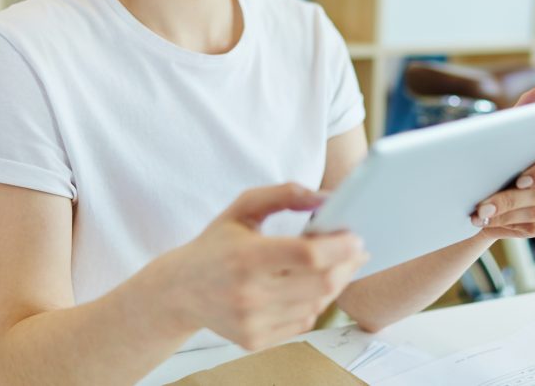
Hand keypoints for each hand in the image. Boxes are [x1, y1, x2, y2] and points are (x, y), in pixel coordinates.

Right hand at [150, 183, 367, 350]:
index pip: (308, 255)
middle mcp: (249, 294)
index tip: (356, 236)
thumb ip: (284, 194)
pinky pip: (303, 321)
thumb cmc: (215, 245)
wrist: (178, 291)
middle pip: (322, 283)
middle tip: (356, 249)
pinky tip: (310, 285)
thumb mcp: (242, 208)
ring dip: (334, 282)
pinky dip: (314, 302)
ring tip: (336, 264)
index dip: (339, 246)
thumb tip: (325, 197)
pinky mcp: (255, 340)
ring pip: (317, 304)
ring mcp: (252, 322)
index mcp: (246, 257)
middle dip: (347, 264)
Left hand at [470, 81, 534, 240]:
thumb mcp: (508, 127)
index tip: (518, 178)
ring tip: (478, 215)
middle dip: (510, 200)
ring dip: (504, 215)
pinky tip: (491, 222)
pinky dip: (510, 226)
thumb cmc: (500, 150)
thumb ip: (527, 109)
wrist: (490, 186)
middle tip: (482, 206)